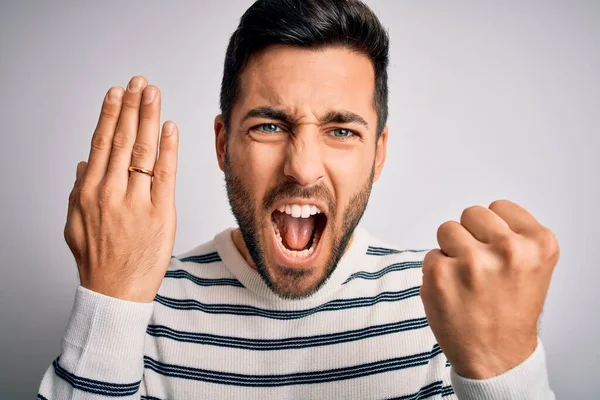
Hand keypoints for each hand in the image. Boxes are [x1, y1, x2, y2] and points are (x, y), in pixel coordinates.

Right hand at [64, 76, 178, 302]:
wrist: (115, 292)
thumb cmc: (98, 261)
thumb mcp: (75, 225)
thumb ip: (77, 193)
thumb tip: (83, 165)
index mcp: (90, 192)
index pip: (101, 143)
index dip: (110, 115)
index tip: (117, 94)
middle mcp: (111, 192)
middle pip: (121, 140)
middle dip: (131, 107)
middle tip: (139, 83)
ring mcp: (137, 201)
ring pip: (142, 151)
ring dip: (148, 119)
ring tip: (153, 94)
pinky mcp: (161, 213)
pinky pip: (165, 175)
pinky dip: (168, 149)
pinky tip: (170, 128)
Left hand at [420, 200, 559, 378]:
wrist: (496, 355)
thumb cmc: (511, 309)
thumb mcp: (533, 265)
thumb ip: (515, 233)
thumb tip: (482, 214)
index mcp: (537, 244)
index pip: (499, 207)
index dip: (493, 230)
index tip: (498, 252)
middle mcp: (508, 250)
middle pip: (471, 213)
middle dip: (471, 236)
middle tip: (480, 267)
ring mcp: (472, 262)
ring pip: (447, 229)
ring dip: (451, 250)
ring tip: (466, 278)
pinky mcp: (439, 274)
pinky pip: (430, 254)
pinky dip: (436, 271)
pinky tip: (452, 291)